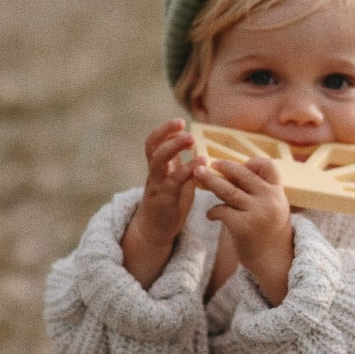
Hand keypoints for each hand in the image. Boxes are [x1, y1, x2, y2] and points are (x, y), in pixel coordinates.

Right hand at [122, 119, 202, 286]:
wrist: (155, 232)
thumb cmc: (169, 205)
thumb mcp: (177, 183)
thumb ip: (184, 166)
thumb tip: (198, 150)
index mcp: (157, 168)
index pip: (154, 142)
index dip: (164, 130)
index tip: (180, 121)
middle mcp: (154, 174)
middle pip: (152, 147)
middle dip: (166, 132)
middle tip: (182, 124)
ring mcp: (157, 186)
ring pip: (159, 161)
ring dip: (174, 147)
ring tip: (191, 138)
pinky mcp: (164, 200)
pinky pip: (174, 182)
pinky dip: (188, 170)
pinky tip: (201, 164)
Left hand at [194, 155, 293, 303]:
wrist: (272, 261)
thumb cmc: (266, 232)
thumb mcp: (271, 208)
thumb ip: (257, 191)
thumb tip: (230, 171)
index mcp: (277, 193)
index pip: (268, 166)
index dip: (253, 162)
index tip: (241, 166)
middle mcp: (269, 200)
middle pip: (242, 175)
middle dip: (223, 167)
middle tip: (206, 164)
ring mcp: (256, 213)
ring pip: (228, 190)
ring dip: (210, 181)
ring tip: (197, 174)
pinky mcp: (243, 226)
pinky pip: (221, 210)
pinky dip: (212, 211)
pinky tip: (210, 215)